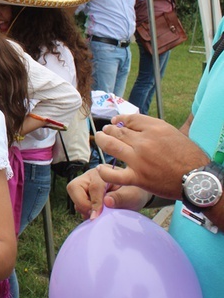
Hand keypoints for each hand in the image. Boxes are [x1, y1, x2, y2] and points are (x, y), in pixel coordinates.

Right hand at [67, 168, 148, 219]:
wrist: (135, 195)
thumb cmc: (135, 192)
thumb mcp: (132, 195)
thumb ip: (120, 198)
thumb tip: (107, 202)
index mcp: (103, 173)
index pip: (94, 187)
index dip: (95, 202)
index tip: (96, 216)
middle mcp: (90, 177)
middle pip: (74, 187)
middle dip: (81, 202)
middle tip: (93, 214)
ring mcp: (85, 185)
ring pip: (74, 196)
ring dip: (84, 208)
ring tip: (98, 215)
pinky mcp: (84, 194)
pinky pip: (77, 203)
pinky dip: (85, 211)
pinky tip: (97, 214)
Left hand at [94, 114, 209, 199]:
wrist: (197, 178)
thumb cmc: (188, 156)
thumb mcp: (173, 133)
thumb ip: (153, 129)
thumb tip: (134, 123)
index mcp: (155, 128)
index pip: (130, 119)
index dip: (120, 119)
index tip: (115, 122)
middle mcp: (144, 141)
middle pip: (118, 131)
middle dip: (108, 130)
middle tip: (104, 131)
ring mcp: (139, 160)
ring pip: (111, 146)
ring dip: (102, 141)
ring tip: (99, 139)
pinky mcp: (138, 177)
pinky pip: (114, 175)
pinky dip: (105, 172)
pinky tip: (101, 169)